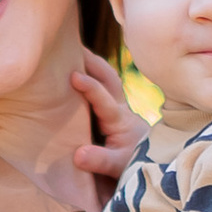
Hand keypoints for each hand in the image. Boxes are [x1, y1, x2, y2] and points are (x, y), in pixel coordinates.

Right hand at [68, 49, 147, 176]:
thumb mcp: (118, 168)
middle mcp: (119, 107)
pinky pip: (100, 84)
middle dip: (92, 61)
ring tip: (67, 47)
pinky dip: (87, 72)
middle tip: (70, 44)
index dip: (91, 87)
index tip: (74, 76)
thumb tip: (78, 155)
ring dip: (89, 62)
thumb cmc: (130, 165)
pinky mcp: (111, 107)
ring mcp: (116, 105)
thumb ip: (100, 161)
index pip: (104, 99)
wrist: (144, 165)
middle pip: (108, 76)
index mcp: (119, 120)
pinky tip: (69, 64)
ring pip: (105, 76)